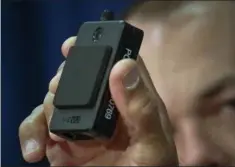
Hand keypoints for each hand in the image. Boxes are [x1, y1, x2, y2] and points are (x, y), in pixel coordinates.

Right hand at [19, 37, 177, 165]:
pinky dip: (32, 132)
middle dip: (66, 78)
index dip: (100, 50)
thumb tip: (123, 67)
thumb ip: (142, 108)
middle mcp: (104, 107)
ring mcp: (81, 123)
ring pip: (56, 98)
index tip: (75, 46)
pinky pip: (40, 127)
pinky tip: (36, 149)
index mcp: (129, 101)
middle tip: (59, 89)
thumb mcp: (151, 143)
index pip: (116, 65)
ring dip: (49, 105)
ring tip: (57, 129)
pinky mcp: (63, 142)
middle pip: (81, 77)